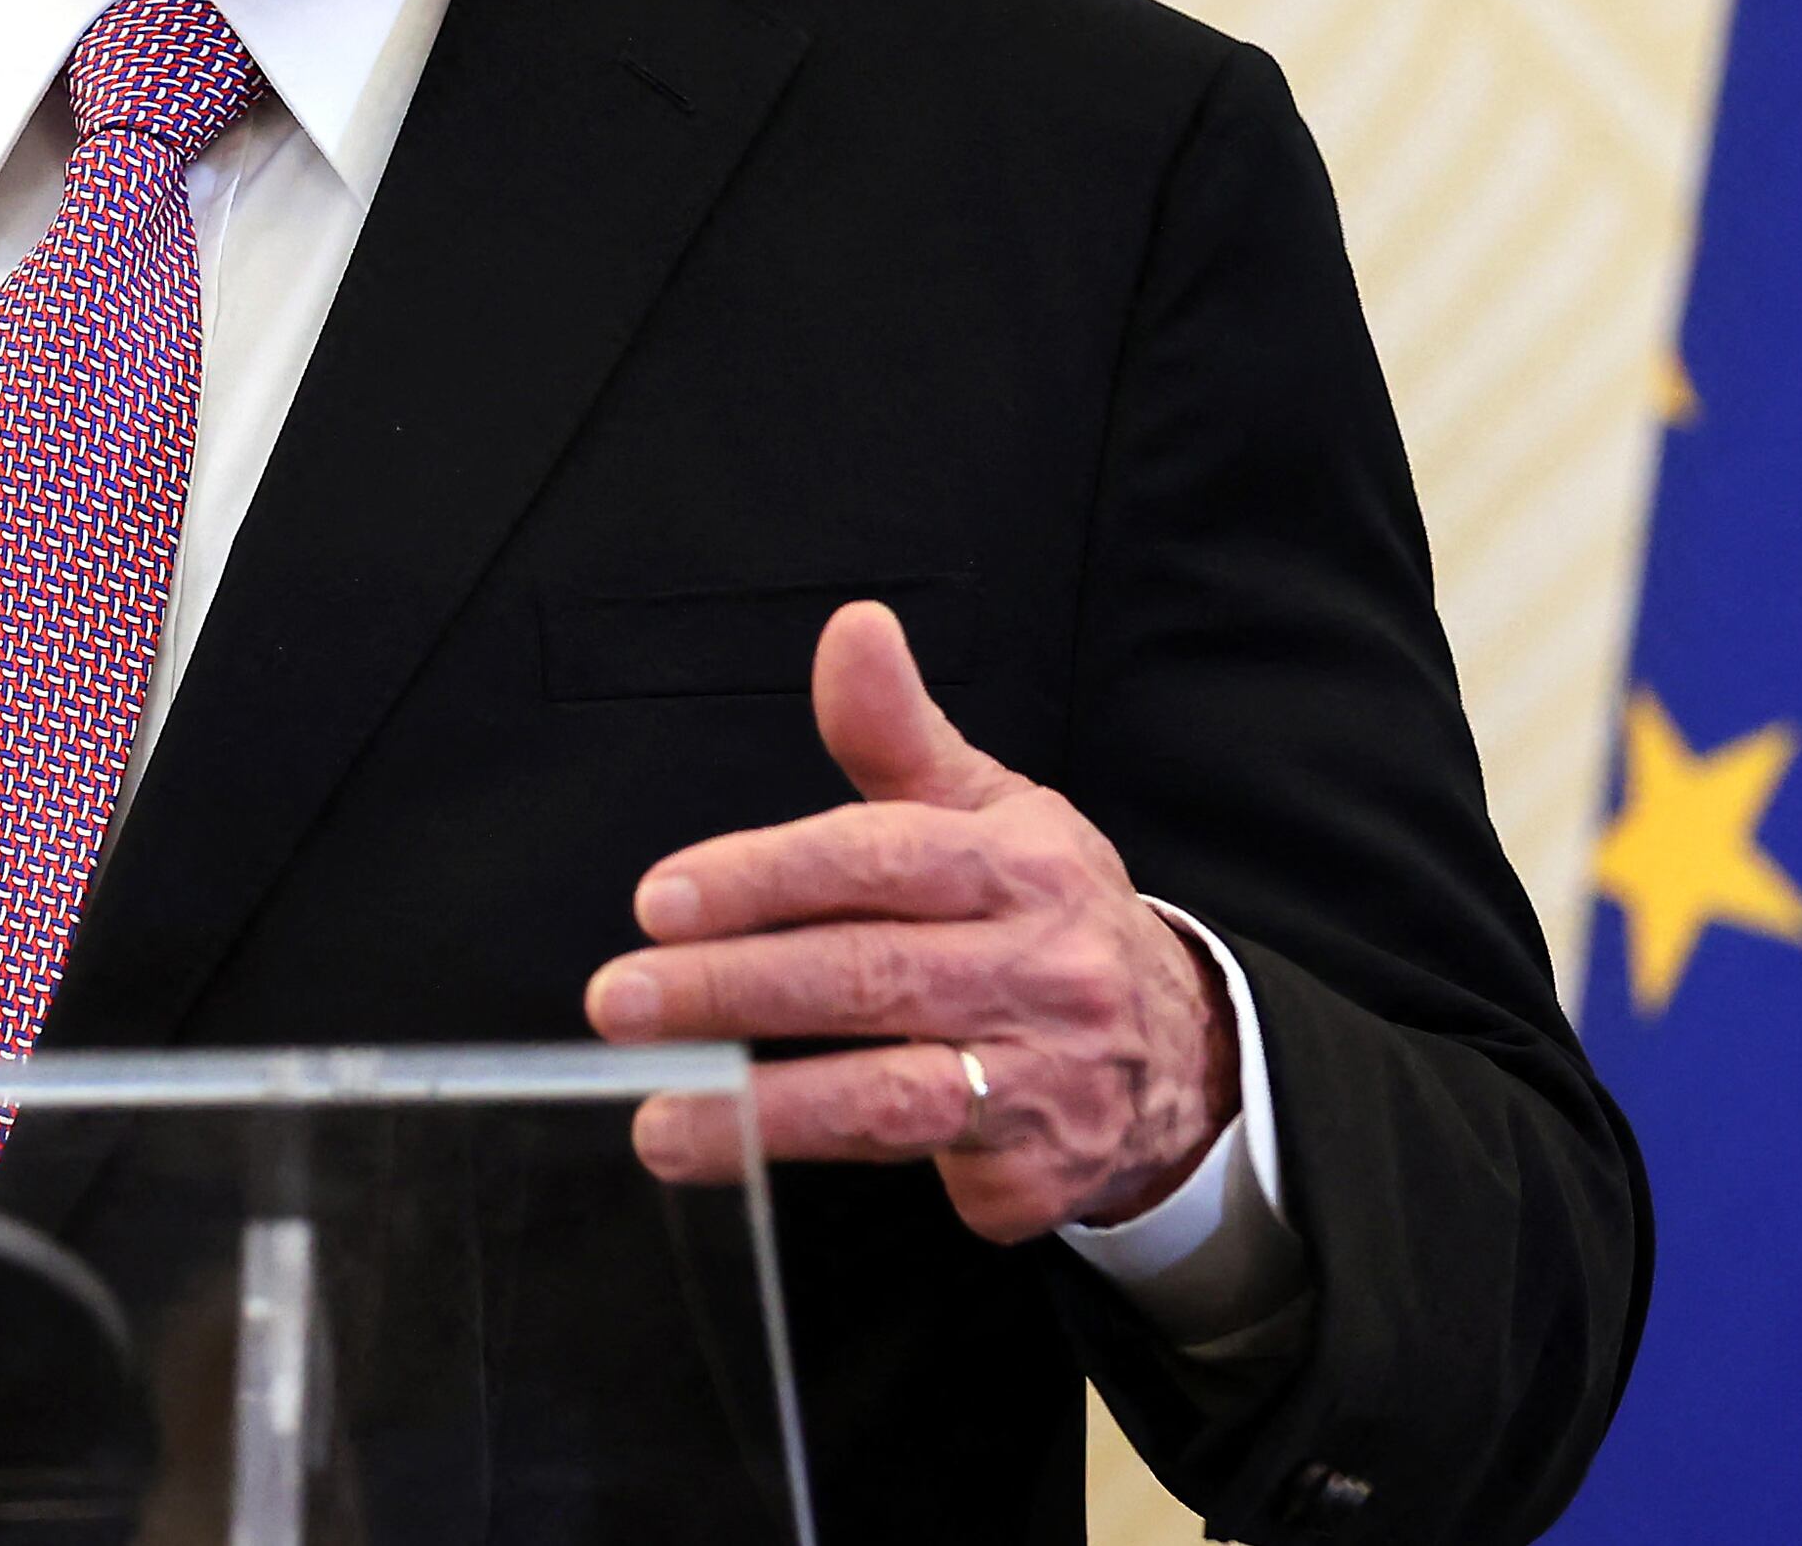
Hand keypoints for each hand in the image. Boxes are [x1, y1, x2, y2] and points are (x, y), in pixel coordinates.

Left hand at [583, 601, 1236, 1242]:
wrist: (1181, 1050)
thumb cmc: (1045, 915)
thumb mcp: (989, 811)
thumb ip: (897, 733)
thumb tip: (851, 628)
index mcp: (1022, 864)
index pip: (878, 859)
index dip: (764, 877)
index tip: (661, 900)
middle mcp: (1041, 968)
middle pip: (867, 978)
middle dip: (729, 990)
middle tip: (619, 1000)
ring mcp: (1045, 1078)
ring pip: (885, 1096)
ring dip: (759, 1111)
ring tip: (657, 1118)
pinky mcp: (1037, 1172)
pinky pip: (926, 1173)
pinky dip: (834, 1169)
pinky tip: (749, 1165)